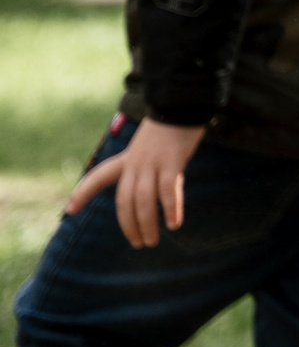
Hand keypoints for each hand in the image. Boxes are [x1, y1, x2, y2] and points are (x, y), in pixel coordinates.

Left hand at [66, 117, 205, 246]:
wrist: (181, 103)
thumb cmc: (171, 124)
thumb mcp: (150, 143)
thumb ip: (146, 162)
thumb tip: (153, 180)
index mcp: (127, 158)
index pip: (99, 176)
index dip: (83, 193)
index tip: (69, 210)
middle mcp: (135, 163)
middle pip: (125, 200)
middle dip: (129, 225)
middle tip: (138, 243)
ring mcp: (153, 163)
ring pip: (143, 201)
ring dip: (146, 224)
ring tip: (152, 241)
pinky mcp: (172, 162)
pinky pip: (168, 191)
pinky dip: (171, 209)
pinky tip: (174, 224)